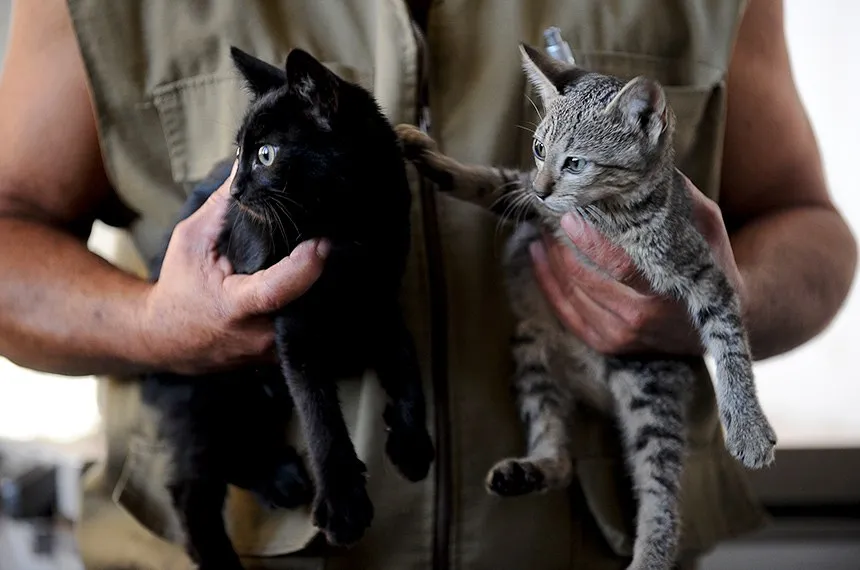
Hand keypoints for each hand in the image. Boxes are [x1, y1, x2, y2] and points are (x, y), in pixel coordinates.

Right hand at [138, 161, 327, 374]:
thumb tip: (249, 164)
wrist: (166, 338)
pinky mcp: (280, 356)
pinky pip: (308, 328)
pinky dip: (315, 304)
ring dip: (324, 290)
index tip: (322, 242)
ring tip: (331, 258)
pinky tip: (320, 280)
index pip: (277, 291)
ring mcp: (272, 352)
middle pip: (307, 304)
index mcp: (235, 308)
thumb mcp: (192, 240)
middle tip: (334, 241)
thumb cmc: (180, 285)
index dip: (304, 268)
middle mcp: (259, 336)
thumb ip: (223, 205)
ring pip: (313, 319)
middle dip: (325, 274)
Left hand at [529, 174, 744, 355]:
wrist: (714, 321)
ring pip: (570, 294)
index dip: (589, 242)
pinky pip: (566, 313)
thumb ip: (677, 198)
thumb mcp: (705, 227)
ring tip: (541, 231)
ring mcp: (621, 335)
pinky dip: (548, 283)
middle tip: (547, 215)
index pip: (620, 267)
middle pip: (585, 280)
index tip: (569, 216)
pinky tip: (539, 258)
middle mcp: (641, 316)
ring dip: (549, 260)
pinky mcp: (606, 343)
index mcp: (668, 288)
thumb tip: (643, 165)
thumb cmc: (709, 264)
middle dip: (560, 246)